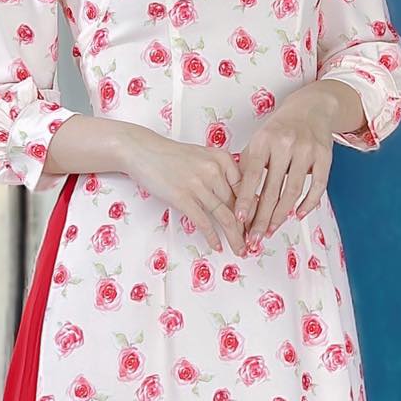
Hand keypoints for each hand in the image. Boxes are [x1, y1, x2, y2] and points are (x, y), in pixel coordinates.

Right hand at [123, 130, 246, 253]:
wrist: (143, 150)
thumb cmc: (171, 156)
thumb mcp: (203, 157)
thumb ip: (221, 174)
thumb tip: (237, 200)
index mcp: (223, 159)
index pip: (246, 189)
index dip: (254, 210)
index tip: (257, 224)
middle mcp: (214, 170)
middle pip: (237, 205)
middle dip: (246, 228)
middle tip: (252, 242)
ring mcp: (198, 184)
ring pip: (224, 216)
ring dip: (234, 237)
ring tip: (239, 250)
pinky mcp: (183, 197)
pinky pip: (203, 221)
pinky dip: (212, 236)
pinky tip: (217, 245)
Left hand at [233, 86, 338, 239]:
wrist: (310, 108)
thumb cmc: (279, 129)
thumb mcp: (259, 140)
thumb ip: (248, 166)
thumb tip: (237, 200)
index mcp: (264, 140)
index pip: (252, 175)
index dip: (246, 199)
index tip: (239, 220)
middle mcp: (285, 144)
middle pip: (272, 188)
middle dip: (262, 217)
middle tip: (255, 237)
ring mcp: (306, 150)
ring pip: (293, 190)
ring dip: (282, 215)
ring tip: (271, 230)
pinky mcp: (324, 156)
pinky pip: (318, 186)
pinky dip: (308, 203)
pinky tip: (298, 215)